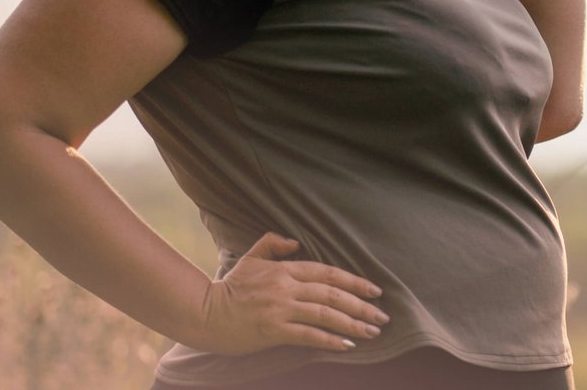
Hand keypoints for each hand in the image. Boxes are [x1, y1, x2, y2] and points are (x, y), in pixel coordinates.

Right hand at [193, 232, 390, 355]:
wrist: (203, 313)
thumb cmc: (228, 288)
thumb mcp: (250, 258)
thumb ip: (272, 244)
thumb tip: (295, 241)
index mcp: (284, 269)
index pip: (328, 273)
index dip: (354, 282)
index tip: (375, 291)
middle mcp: (286, 287)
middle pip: (333, 294)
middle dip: (362, 305)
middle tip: (383, 316)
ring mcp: (280, 308)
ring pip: (326, 314)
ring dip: (353, 323)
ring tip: (372, 331)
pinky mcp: (273, 330)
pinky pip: (309, 334)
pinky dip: (331, 339)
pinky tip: (348, 344)